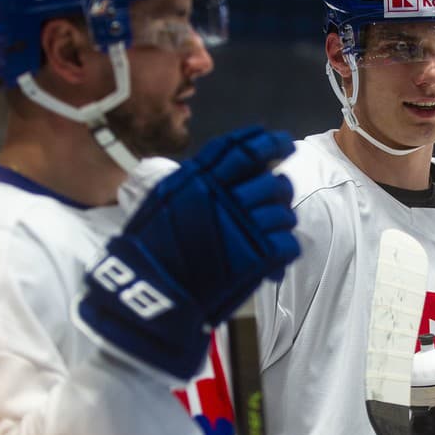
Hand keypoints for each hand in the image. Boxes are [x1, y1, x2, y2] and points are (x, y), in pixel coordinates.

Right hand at [75, 126, 299, 378]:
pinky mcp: (256, 256)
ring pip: (283, 213)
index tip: (283, 142)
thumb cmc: (150, 247)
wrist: (147, 292)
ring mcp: (241, 225)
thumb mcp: (163, 199)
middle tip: (278, 195)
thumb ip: (194, 180)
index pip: (243, 149)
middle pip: (271, 181)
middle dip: (280, 188)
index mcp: (199, 179)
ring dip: (282, 222)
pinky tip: (273, 260)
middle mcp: (223, 197)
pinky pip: (287, 244)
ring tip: (272, 231)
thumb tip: (226, 165)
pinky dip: (284, 251)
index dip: (268, 142)